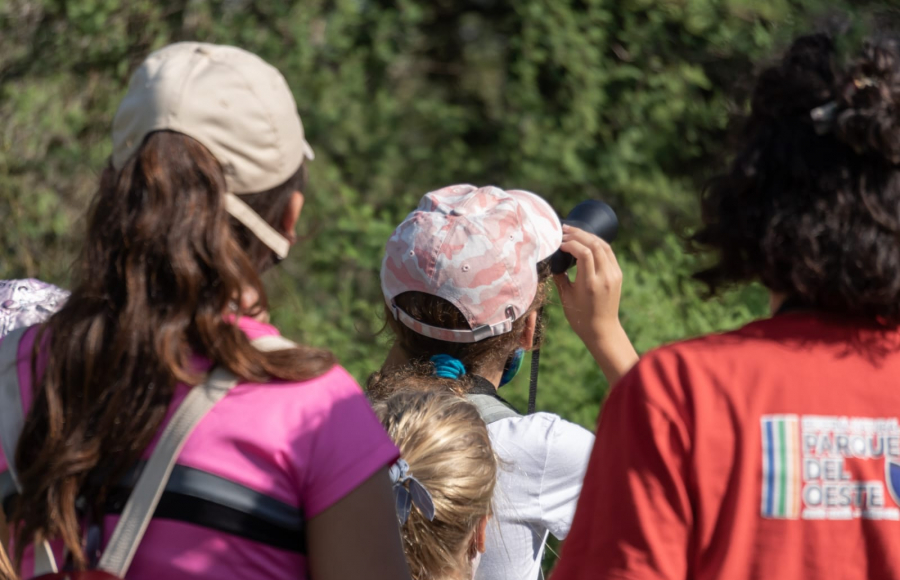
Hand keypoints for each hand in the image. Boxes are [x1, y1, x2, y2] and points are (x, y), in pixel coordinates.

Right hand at [553, 225, 638, 384]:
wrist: (602, 330)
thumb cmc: (579, 317)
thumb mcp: (565, 297)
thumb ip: (560, 277)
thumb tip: (553, 260)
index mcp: (590, 283)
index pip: (584, 253)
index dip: (571, 243)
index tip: (559, 243)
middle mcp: (605, 277)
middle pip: (594, 244)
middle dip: (578, 234)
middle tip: (564, 230)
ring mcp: (614, 274)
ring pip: (603, 245)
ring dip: (588, 235)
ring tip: (573, 231)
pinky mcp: (617, 274)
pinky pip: (608, 252)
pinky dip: (597, 243)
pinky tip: (586, 240)